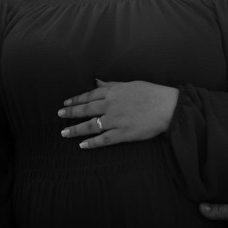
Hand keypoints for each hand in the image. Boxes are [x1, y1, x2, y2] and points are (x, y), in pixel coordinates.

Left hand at [59, 79, 178, 148]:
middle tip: (59, 116)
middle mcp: (111, 106)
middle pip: (86, 110)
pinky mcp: (123, 134)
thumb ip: (111, 84)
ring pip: (91, 125)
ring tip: (64, 133)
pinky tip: (82, 145)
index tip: (65, 103)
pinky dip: (92, 143)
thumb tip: (96, 81)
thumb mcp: (130, 84)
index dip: (76, 100)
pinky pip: (104, 139)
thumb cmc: (152, 93)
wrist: (168, 107)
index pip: (89, 96)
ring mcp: (116, 120)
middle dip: (70, 113)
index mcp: (113, 92)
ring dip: (76, 130)